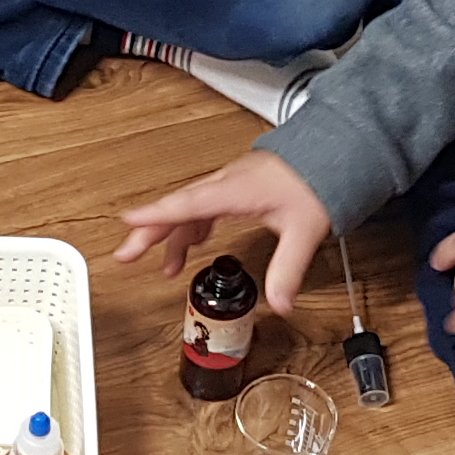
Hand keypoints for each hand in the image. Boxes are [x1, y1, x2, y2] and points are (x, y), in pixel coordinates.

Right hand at [114, 150, 334, 311]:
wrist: (329, 151)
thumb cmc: (316, 180)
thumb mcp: (305, 230)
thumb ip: (288, 269)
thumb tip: (279, 303)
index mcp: (235, 190)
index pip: (188, 204)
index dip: (157, 215)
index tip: (128, 222)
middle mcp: (226, 184)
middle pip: (179, 207)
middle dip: (149, 230)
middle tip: (126, 254)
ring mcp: (229, 184)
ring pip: (189, 207)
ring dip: (172, 235)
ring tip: (166, 268)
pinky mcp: (236, 186)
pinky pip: (202, 205)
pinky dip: (191, 226)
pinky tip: (191, 242)